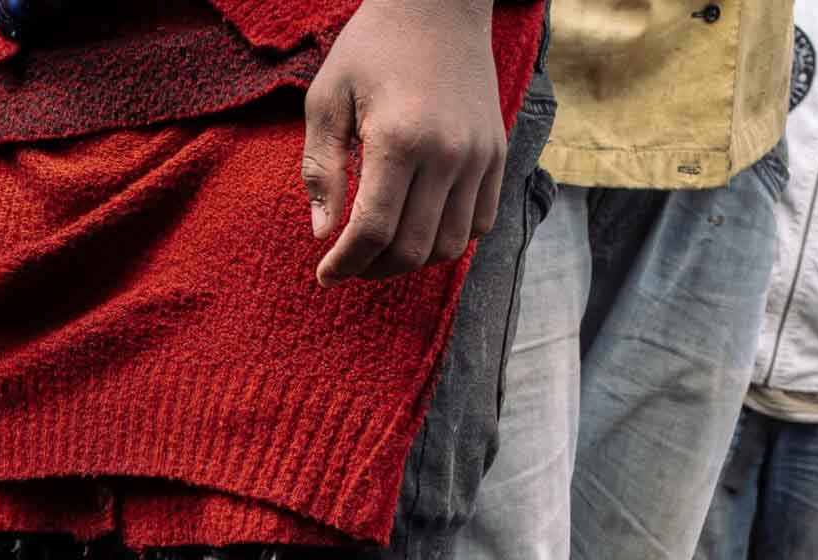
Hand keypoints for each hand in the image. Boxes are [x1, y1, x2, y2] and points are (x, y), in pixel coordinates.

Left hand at [300, 0, 504, 285]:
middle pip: (413, 248)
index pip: (372, 230)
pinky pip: (480, 223)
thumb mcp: (327, 98)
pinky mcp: (497, 154)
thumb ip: (321, 169)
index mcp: (399, 139)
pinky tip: (418, 229)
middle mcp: (447, 153)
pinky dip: (448, 240)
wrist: (438, 6)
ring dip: (411, 261)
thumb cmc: (372, 47)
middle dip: (373, 269)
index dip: (345, 264)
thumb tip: (323, 233)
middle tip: (348, 265)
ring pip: (449, 245)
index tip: (325, 274)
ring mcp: (479, 157)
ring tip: (381, 251)